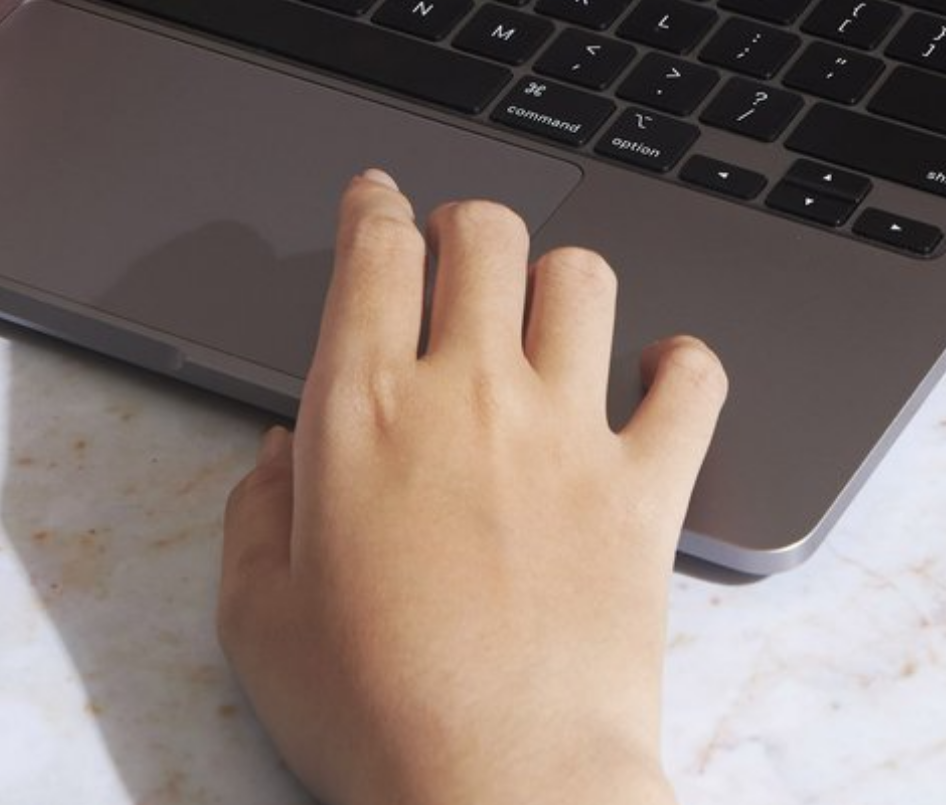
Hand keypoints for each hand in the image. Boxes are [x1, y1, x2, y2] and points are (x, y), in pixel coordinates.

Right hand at [219, 172, 725, 804]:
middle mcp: (469, 394)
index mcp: (362, 412)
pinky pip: (691, 382)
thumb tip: (276, 456)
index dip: (375, 208)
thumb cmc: (373, 719)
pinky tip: (662, 372)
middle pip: (483, 232)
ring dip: (561, 278)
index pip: (375, 253)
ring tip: (549, 310)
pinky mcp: (645, 487)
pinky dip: (683, 364)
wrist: (500, 792)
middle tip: (457, 254)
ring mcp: (567, 432)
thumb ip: (254, 518)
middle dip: (466, 224)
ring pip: (582, 277)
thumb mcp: (258, 623)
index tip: (377, 201)